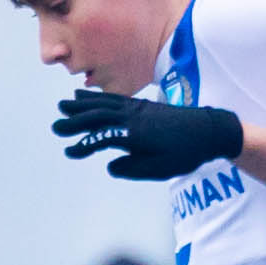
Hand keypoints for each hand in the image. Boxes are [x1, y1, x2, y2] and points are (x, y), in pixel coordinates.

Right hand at [52, 90, 242, 179]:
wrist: (209, 130)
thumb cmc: (186, 153)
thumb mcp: (161, 169)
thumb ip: (133, 168)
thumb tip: (110, 166)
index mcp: (137, 135)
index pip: (103, 138)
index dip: (85, 145)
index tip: (70, 151)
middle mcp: (133, 118)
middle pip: (98, 116)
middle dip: (76, 121)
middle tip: (56, 127)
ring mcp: (136, 108)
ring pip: (104, 104)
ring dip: (82, 104)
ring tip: (63, 105)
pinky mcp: (141, 105)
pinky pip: (114, 98)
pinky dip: (97, 97)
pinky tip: (87, 95)